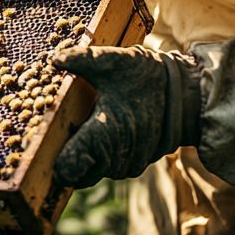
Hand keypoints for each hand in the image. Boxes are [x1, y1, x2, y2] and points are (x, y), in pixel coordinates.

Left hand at [51, 45, 202, 187]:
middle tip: (67, 128)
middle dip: (68, 155)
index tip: (49, 140)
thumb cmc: (146, 77)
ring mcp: (126, 166)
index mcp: (103, 134)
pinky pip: (108, 169)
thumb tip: (53, 59)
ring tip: (86, 126)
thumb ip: (82, 59)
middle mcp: (115, 158)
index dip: (55, 158)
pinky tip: (103, 130)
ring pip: (93, 173)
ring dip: (86, 156)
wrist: (185, 95)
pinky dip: (102, 156)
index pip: (68, 168)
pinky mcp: (135, 167)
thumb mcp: (113, 61)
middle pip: (76, 175)